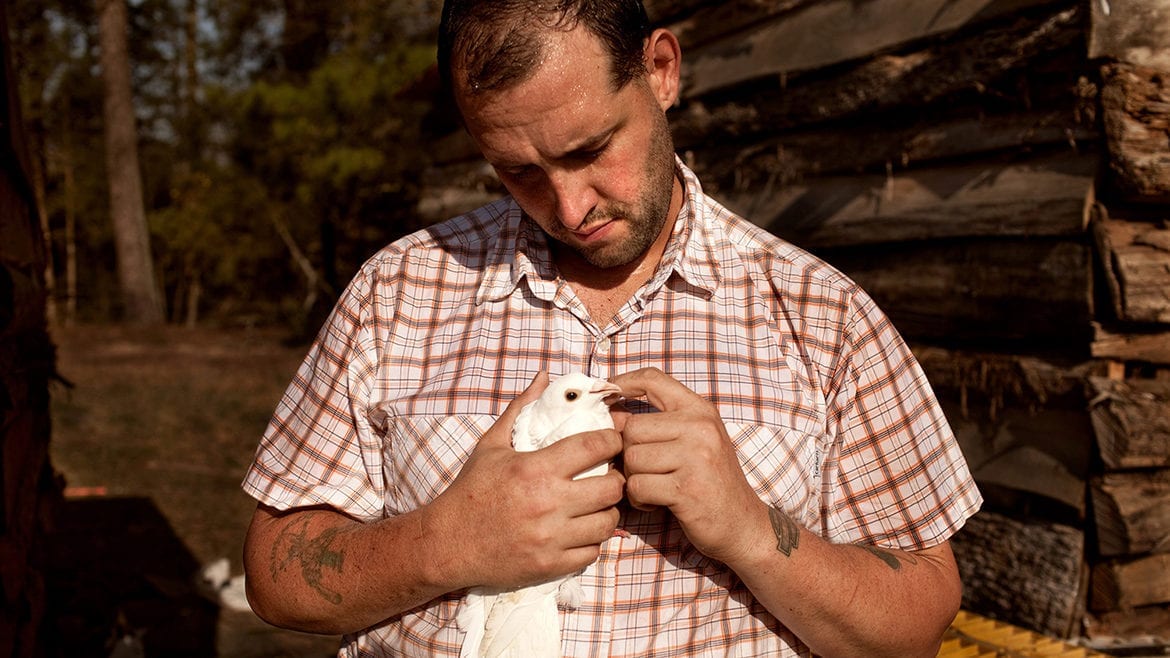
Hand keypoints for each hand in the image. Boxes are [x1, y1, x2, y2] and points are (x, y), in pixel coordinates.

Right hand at [427, 372, 625, 589]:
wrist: (446, 543)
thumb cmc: (471, 490)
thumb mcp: (491, 444)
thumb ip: (521, 408)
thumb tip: (544, 377)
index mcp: (535, 468)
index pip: (595, 446)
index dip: (613, 440)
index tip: (613, 441)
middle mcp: (547, 502)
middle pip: (612, 487)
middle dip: (616, 478)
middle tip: (609, 475)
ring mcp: (550, 537)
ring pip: (607, 523)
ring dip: (607, 511)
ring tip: (597, 504)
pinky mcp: (550, 565)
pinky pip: (592, 552)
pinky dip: (591, 541)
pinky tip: (581, 530)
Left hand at [610, 367, 766, 564]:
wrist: (743, 523)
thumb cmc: (710, 481)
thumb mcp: (694, 441)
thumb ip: (659, 424)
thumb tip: (612, 414)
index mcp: (700, 410)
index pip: (653, 379)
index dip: (623, 382)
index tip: (607, 393)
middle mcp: (700, 427)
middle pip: (631, 429)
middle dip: (629, 454)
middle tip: (646, 471)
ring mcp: (696, 457)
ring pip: (632, 459)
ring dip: (634, 479)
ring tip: (654, 487)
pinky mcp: (687, 488)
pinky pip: (638, 487)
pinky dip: (640, 500)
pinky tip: (657, 502)